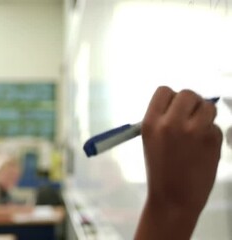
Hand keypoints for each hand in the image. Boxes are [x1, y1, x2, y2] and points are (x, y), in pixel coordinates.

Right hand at [135, 86, 222, 238]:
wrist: (173, 198)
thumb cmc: (160, 170)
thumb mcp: (151, 140)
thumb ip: (164, 120)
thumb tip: (183, 104)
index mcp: (151, 122)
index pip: (164, 91)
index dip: (171, 98)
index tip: (174, 109)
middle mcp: (171, 122)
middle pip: (188, 93)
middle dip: (191, 103)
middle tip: (190, 118)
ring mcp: (194, 130)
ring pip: (208, 105)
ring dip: (205, 115)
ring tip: (198, 132)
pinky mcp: (212, 140)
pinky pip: (216, 126)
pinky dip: (212, 134)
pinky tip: (203, 149)